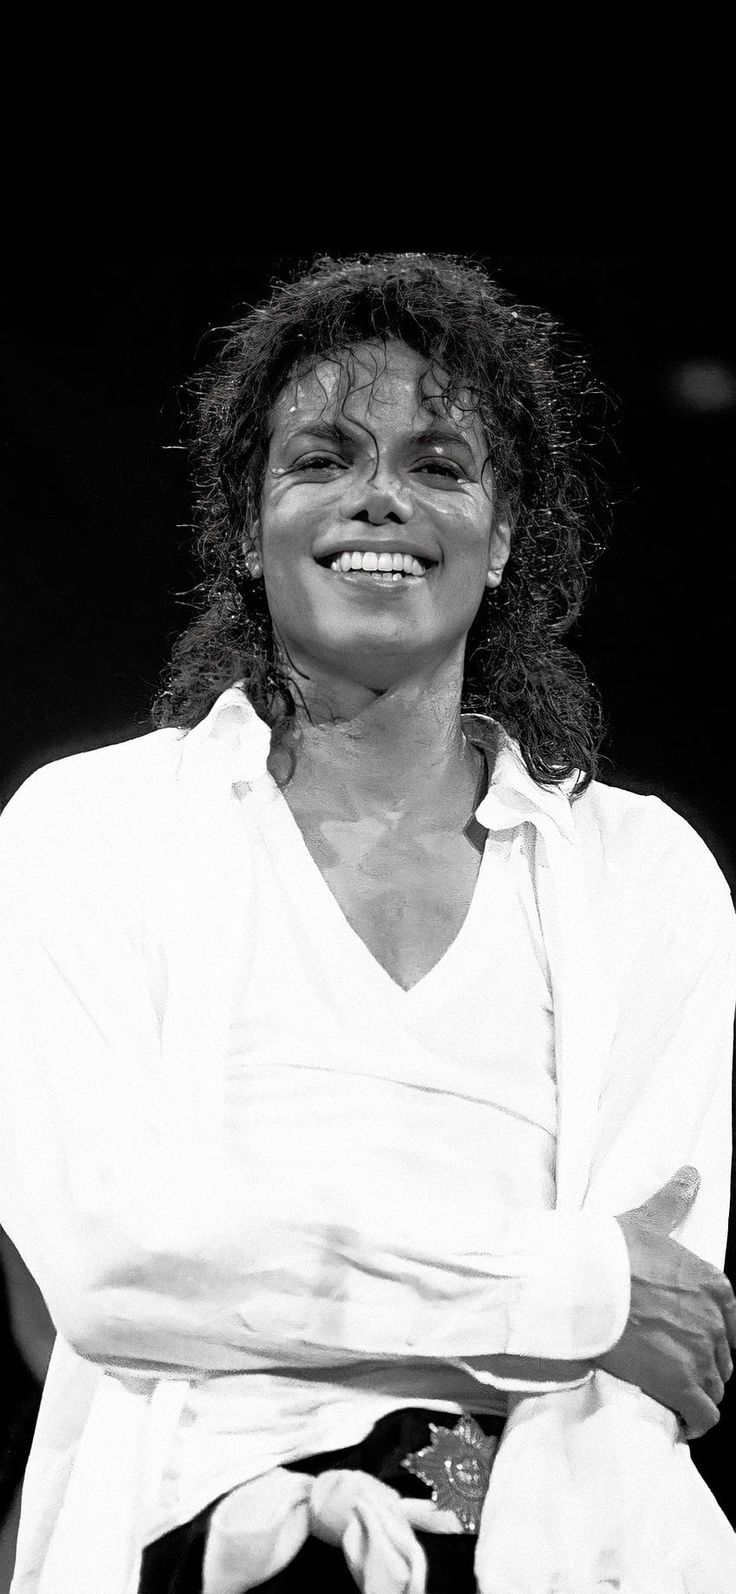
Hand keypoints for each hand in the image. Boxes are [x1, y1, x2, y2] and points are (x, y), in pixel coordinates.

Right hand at [598, 1166, 735, 1437]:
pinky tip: (679, 1422)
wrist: (584, 1282)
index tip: (681, 1339)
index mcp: (715, 1285)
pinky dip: (694, 1423)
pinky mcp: (682, 1385)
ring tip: (671, 1394)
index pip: (727, 1323)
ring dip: (696, 1394)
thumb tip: (693, 1173)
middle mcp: (715, 1321)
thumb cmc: (611, 1250)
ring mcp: (701, 1355)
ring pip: (715, 1388)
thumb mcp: (649, 1222)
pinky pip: (703, 1417)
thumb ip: (674, 1201)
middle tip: (671, 1367)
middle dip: (702, 1365)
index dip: (706, 1334)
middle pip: (722, 1358)